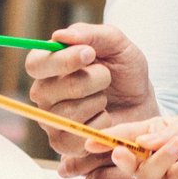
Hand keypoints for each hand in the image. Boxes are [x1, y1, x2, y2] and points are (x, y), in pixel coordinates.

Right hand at [23, 22, 158, 164]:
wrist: (142, 104)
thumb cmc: (125, 71)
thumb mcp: (116, 44)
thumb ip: (91, 34)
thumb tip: (60, 36)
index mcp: (48, 65)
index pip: (35, 64)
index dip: (62, 60)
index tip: (90, 54)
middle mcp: (43, 93)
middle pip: (51, 90)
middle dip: (90, 81)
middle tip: (106, 76)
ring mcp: (50, 121)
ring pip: (67, 114)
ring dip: (98, 102)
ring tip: (106, 98)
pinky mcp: (63, 144)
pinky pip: (78, 136)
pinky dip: (101, 125)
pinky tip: (106, 118)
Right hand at [88, 108, 177, 178]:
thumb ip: (171, 130)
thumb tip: (143, 143)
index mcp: (161, 133)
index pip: (129, 136)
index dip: (108, 139)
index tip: (89, 141)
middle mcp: (163, 157)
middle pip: (130, 162)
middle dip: (121, 157)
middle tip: (121, 151)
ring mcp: (174, 177)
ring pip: (149, 175)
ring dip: (159, 158)